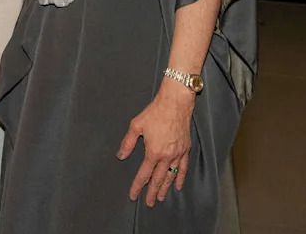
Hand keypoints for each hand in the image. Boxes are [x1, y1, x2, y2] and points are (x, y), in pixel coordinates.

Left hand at [116, 80, 194, 206]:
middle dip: (152, 192)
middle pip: (158, 179)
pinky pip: (183, 168)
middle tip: (149, 203)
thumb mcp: (136, 125)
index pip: (144, 174)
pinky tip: (177, 185)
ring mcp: (177, 154)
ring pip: (171, 176)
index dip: (137, 186)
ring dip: (165, 188)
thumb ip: (128, 142)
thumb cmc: (154, 113)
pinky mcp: (185, 150)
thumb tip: (120, 156)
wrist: (175, 104)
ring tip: (161, 197)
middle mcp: (166, 156)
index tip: (133, 195)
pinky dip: (180, 178)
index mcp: (153, 152)